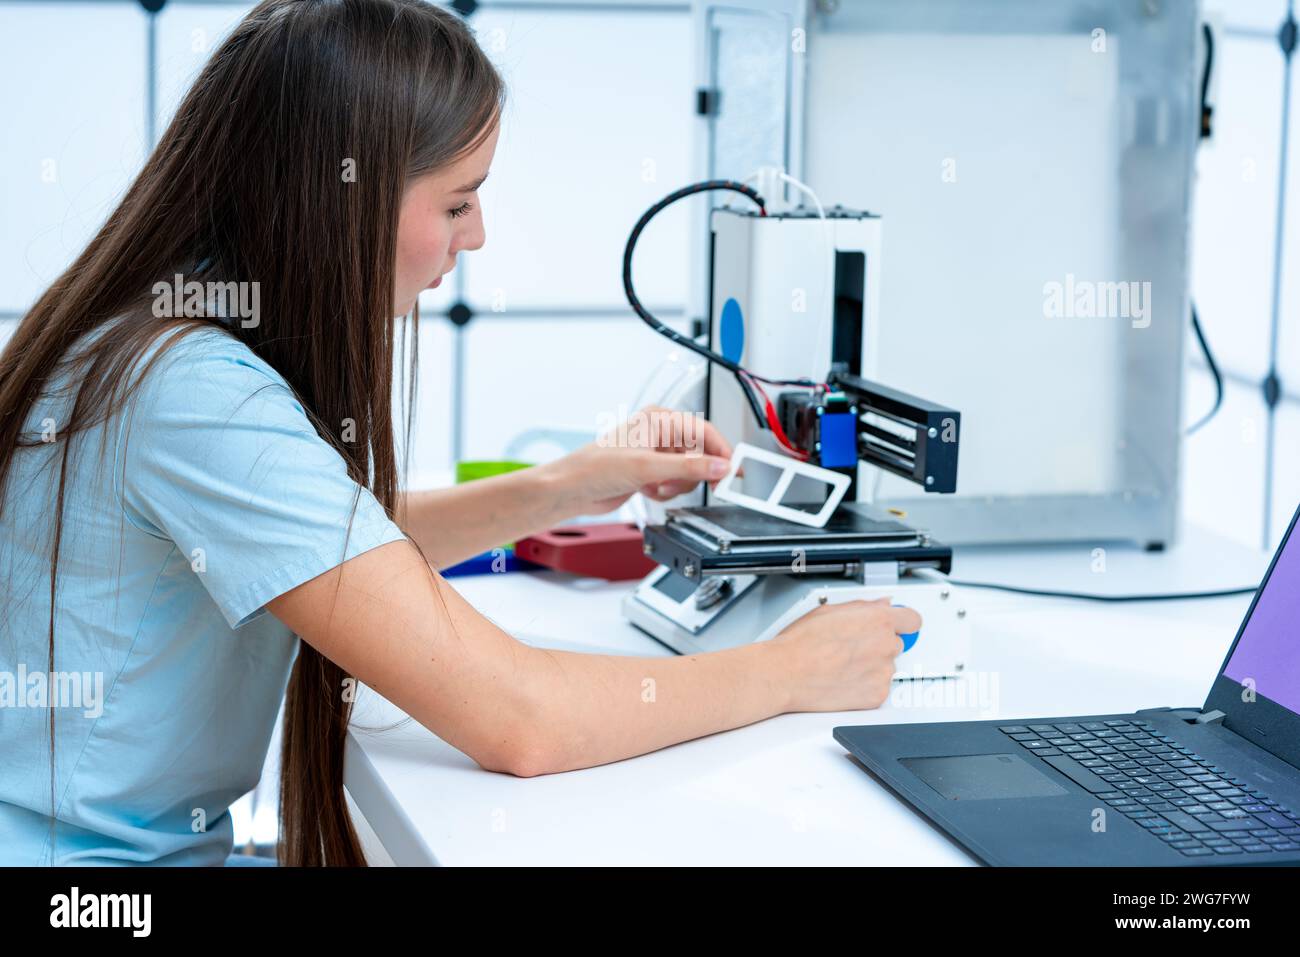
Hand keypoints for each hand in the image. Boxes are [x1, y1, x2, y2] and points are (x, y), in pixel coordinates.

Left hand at [549, 406, 734, 515]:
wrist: (572, 490)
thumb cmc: (595, 467)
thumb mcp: (648, 467)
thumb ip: (688, 467)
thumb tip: (719, 467)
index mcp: (660, 419)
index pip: (704, 432)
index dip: (722, 452)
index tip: (734, 471)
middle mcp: (659, 434)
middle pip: (699, 454)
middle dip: (692, 474)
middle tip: (692, 485)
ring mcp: (655, 454)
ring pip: (688, 472)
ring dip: (676, 485)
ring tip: (657, 486)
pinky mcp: (650, 473)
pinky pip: (674, 484)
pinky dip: (665, 491)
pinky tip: (648, 491)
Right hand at [765, 599, 920, 711]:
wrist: (785, 674)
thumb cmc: (800, 643)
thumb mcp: (830, 610)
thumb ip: (864, 606)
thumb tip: (881, 604)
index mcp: (878, 620)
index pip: (912, 620)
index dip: (903, 622)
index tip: (897, 625)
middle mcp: (886, 646)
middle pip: (896, 643)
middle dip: (879, 644)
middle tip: (853, 647)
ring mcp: (883, 673)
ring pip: (886, 666)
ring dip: (872, 665)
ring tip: (842, 664)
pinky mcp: (877, 696)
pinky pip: (879, 687)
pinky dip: (865, 685)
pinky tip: (843, 679)